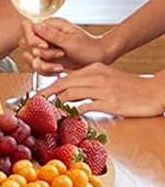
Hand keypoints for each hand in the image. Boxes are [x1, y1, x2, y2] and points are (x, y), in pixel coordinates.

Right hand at [23, 17, 107, 74]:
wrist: (100, 59)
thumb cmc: (90, 48)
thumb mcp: (72, 41)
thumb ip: (52, 35)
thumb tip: (35, 25)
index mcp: (49, 25)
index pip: (26, 26)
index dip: (31, 37)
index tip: (45, 45)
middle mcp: (44, 35)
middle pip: (25, 43)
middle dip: (41, 53)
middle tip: (58, 55)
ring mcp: (44, 47)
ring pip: (29, 57)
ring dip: (43, 64)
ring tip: (59, 65)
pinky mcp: (46, 59)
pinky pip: (36, 66)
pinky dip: (45, 71)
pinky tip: (58, 70)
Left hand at [39, 63, 164, 117]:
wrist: (154, 91)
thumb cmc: (131, 87)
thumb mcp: (108, 77)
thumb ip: (91, 81)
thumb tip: (73, 91)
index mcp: (93, 69)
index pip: (66, 77)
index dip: (50, 86)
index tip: (39, 94)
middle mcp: (94, 76)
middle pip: (63, 84)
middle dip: (46, 94)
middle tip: (34, 103)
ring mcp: (101, 88)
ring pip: (71, 93)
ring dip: (57, 103)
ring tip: (46, 111)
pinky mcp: (109, 101)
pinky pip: (86, 105)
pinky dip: (74, 111)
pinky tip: (67, 117)